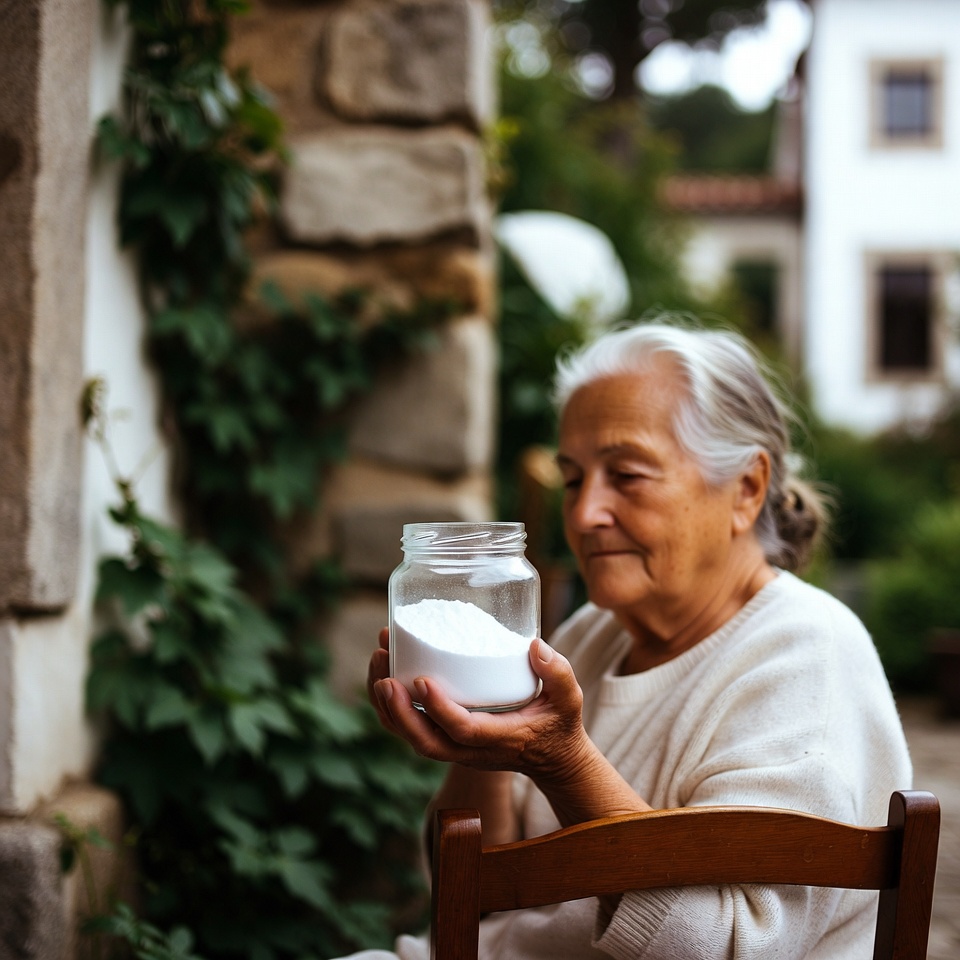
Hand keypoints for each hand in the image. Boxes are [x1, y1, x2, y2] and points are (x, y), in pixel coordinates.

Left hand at [370, 637, 590, 783]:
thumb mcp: (568, 698)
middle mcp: (473, 749)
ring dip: (388, 706)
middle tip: (384, 675)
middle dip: (398, 712)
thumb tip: (534, 645)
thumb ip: (557, 673)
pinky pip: (411, 730)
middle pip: (425, 742)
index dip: (439, 709)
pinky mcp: (448, 740)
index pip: (463, 730)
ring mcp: (457, 749)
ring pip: (412, 737)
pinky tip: (384, 672)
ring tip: (378, 662)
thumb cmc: (559, 724)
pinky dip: (391, 707)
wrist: (553, 760)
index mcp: (501, 738)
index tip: (421, 681)